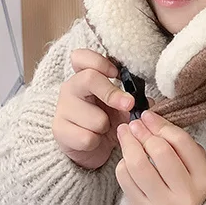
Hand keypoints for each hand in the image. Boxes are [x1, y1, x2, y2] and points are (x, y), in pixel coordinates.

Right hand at [53, 49, 134, 170]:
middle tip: (128, 104)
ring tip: (102, 128)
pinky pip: (87, 137)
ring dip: (105, 127)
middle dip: (113, 94)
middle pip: (90, 78)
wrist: (89, 148)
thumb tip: (146, 102)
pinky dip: (96, 142)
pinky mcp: (59, 130)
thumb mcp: (119, 106)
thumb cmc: (106, 119)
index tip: (116, 73)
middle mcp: (70, 87)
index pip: (81, 56)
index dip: (100, 61)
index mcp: (83, 74)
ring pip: (95, 117)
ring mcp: (62, 108)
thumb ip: (130, 100)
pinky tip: (93, 140)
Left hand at [115, 111, 205, 204]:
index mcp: (203, 177)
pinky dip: (123, 163)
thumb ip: (176, 140)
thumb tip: (148, 118)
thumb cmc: (185, 183)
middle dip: (143, 132)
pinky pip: (126, 179)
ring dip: (128, 143)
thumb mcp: (193, 163)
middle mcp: (185, 193)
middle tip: (134, 123)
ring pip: (138, 165)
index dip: (161, 124)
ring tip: (124, 133)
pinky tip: (126, 158)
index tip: (148, 115)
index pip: (181, 141)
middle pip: (160, 151)